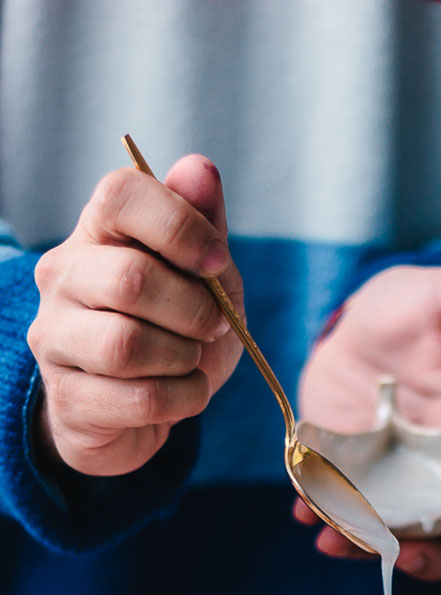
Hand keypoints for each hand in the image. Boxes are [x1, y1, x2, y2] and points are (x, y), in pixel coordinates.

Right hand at [28, 156, 243, 476]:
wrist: (139, 412)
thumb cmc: (174, 332)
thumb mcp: (203, 277)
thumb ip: (202, 224)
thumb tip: (200, 168)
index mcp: (97, 233)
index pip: (119, 195)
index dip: (180, 225)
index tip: (218, 262)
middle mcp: (63, 276)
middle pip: (131, 279)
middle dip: (194, 310)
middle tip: (213, 326)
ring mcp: (55, 337)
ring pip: (128, 345)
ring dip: (184, 359)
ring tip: (191, 362)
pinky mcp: (67, 397)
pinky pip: (138, 399)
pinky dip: (182, 399)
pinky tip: (183, 394)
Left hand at [297, 265, 440, 577]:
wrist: (363, 313)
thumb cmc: (424, 306)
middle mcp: (440, 472)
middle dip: (431, 559)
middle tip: (403, 557)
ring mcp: (394, 479)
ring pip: (390, 533)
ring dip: (366, 547)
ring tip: (334, 540)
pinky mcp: (350, 473)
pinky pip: (338, 507)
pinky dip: (320, 517)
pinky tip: (303, 515)